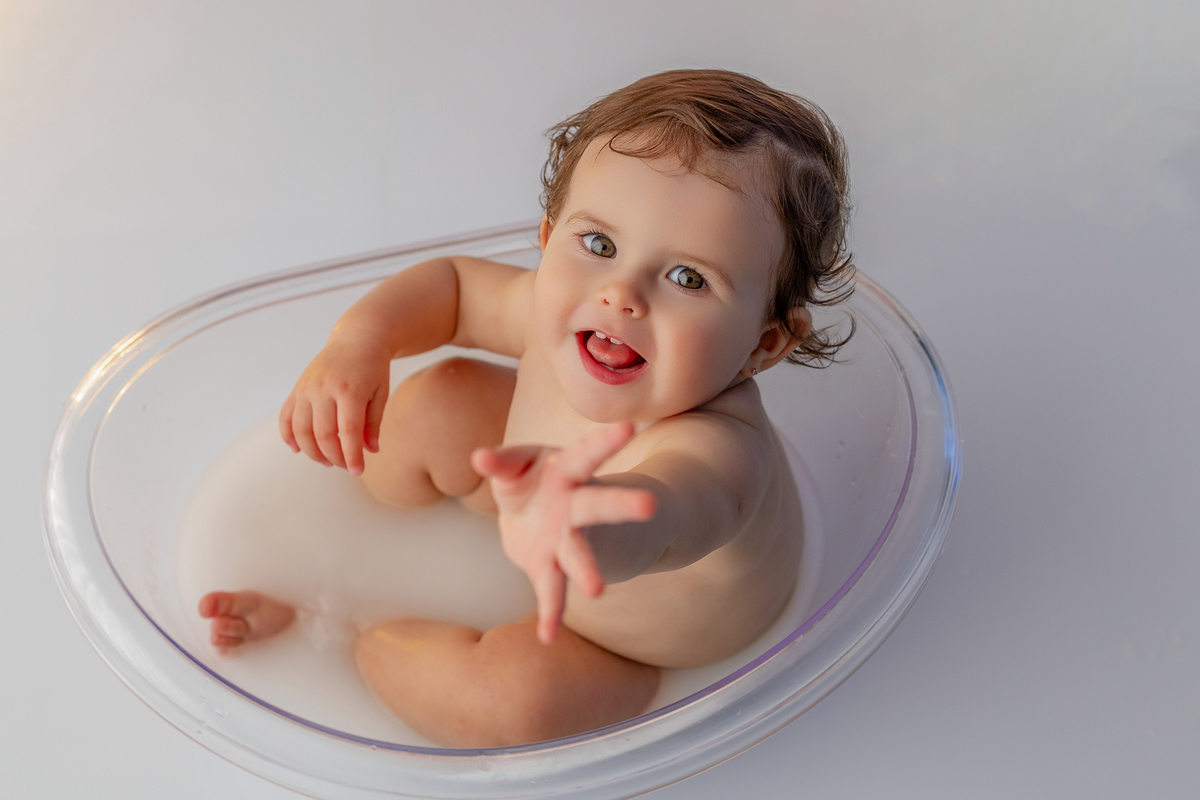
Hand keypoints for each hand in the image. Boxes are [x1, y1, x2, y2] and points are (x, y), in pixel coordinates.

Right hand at [279, 338, 390, 474]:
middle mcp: (324, 388)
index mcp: (350, 390)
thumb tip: (370, 451)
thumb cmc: (373, 368)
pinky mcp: (297, 388)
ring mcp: (307, 388)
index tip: (357, 471)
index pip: (348, 432)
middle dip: (334, 457)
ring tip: (326, 460)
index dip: (351, 456)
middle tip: (345, 465)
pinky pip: (286, 417)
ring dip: (312, 451)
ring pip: (301, 430)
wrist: (357, 338)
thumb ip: (373, 423)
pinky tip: (298, 449)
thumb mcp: (381, 393)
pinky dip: (289, 436)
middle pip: (323, 435)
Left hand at [471, 423, 656, 643]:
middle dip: (623, 505)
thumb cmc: (532, 480)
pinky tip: (547, 636)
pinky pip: (552, 591)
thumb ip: (502, 463)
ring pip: (579, 556)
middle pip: (601, 505)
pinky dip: (550, 613)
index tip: (630, 428)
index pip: (588, 453)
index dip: (606, 441)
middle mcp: (576, 507)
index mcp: (569, 472)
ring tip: (596, 590)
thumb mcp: (518, 465)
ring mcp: (567, 540)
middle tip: (649, 505)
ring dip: (587, 571)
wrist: (541, 520)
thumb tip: (478, 458)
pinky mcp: (550, 567)